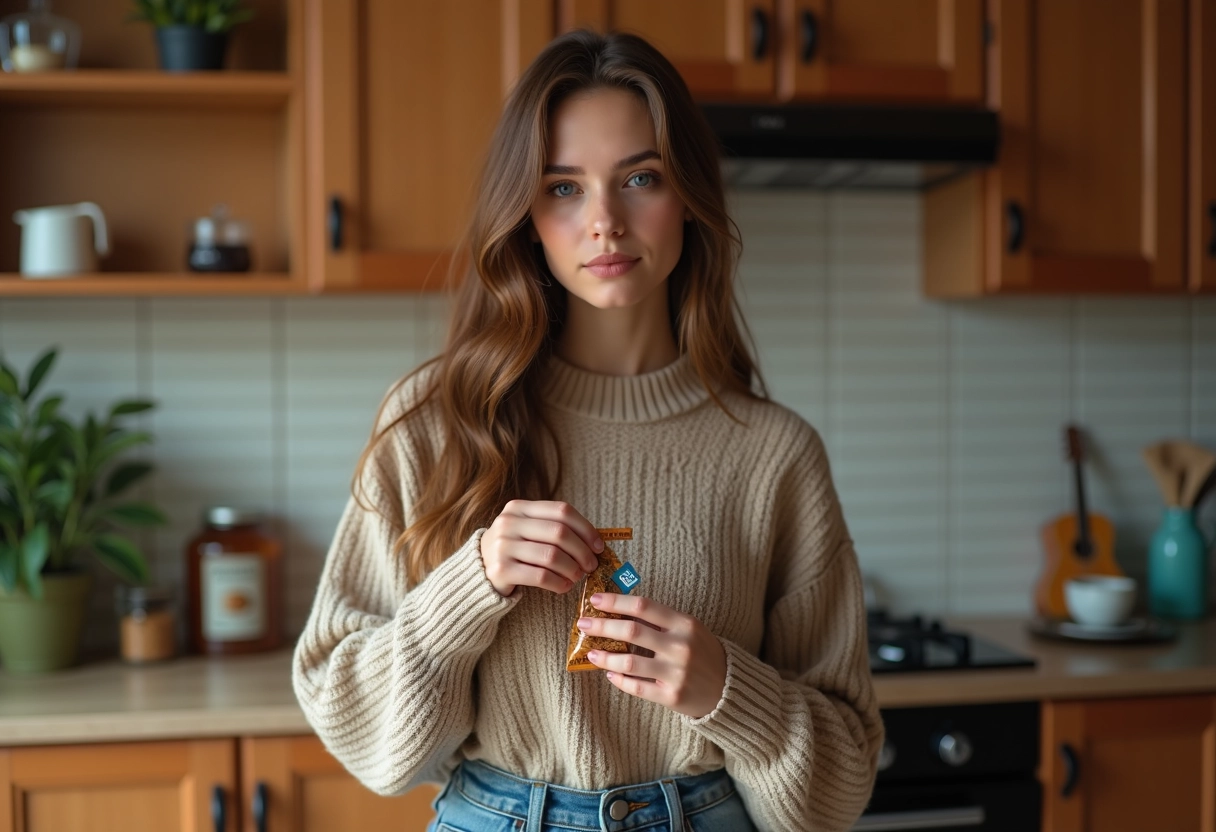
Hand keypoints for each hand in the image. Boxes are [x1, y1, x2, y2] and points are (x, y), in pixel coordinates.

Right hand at [480, 500, 603, 597]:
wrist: (478, 573)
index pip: (562, 510)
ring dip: (572, 568)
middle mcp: (508, 523)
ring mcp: (502, 546)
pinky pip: (541, 576)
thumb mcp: (528, 531)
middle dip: (582, 551)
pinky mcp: (501, 570)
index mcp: (519, 507)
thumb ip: (554, 529)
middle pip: (559, 532)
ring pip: (552, 556)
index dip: (585, 528)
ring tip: (578, 576)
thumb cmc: (514, 551)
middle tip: (591, 565)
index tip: (598, 545)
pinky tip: (565, 586)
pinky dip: (559, 583)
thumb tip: (595, 541)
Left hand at [577, 593, 726, 718]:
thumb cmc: (701, 652)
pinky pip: (637, 687)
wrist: (728, 688)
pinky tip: (610, 674)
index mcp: (684, 624)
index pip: (644, 606)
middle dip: (602, 626)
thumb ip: (659, 621)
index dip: (616, 601)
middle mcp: (680, 646)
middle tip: (582, 624)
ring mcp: (676, 673)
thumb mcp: (687, 629)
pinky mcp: (672, 696)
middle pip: (632, 631)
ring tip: (591, 652)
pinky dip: (619, 680)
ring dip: (605, 656)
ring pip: (630, 662)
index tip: (594, 600)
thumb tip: (619, 609)